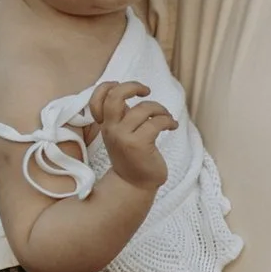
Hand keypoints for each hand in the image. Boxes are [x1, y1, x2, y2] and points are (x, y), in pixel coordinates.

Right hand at [85, 79, 175, 194]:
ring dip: (160, 109)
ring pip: (144, 108)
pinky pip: (157, 122)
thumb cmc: (131, 157)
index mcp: (106, 125)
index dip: (108, 86)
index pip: (97, 99)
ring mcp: (124, 137)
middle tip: (146, 91)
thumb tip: (131, 91)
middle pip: (115, 96)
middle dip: (133, 86)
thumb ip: (122, 116)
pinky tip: (172, 126)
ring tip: (167, 117)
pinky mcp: (139, 145)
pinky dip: (169, 121)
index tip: (122, 86)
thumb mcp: (120, 134)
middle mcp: (111, 129)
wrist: (134, 185)